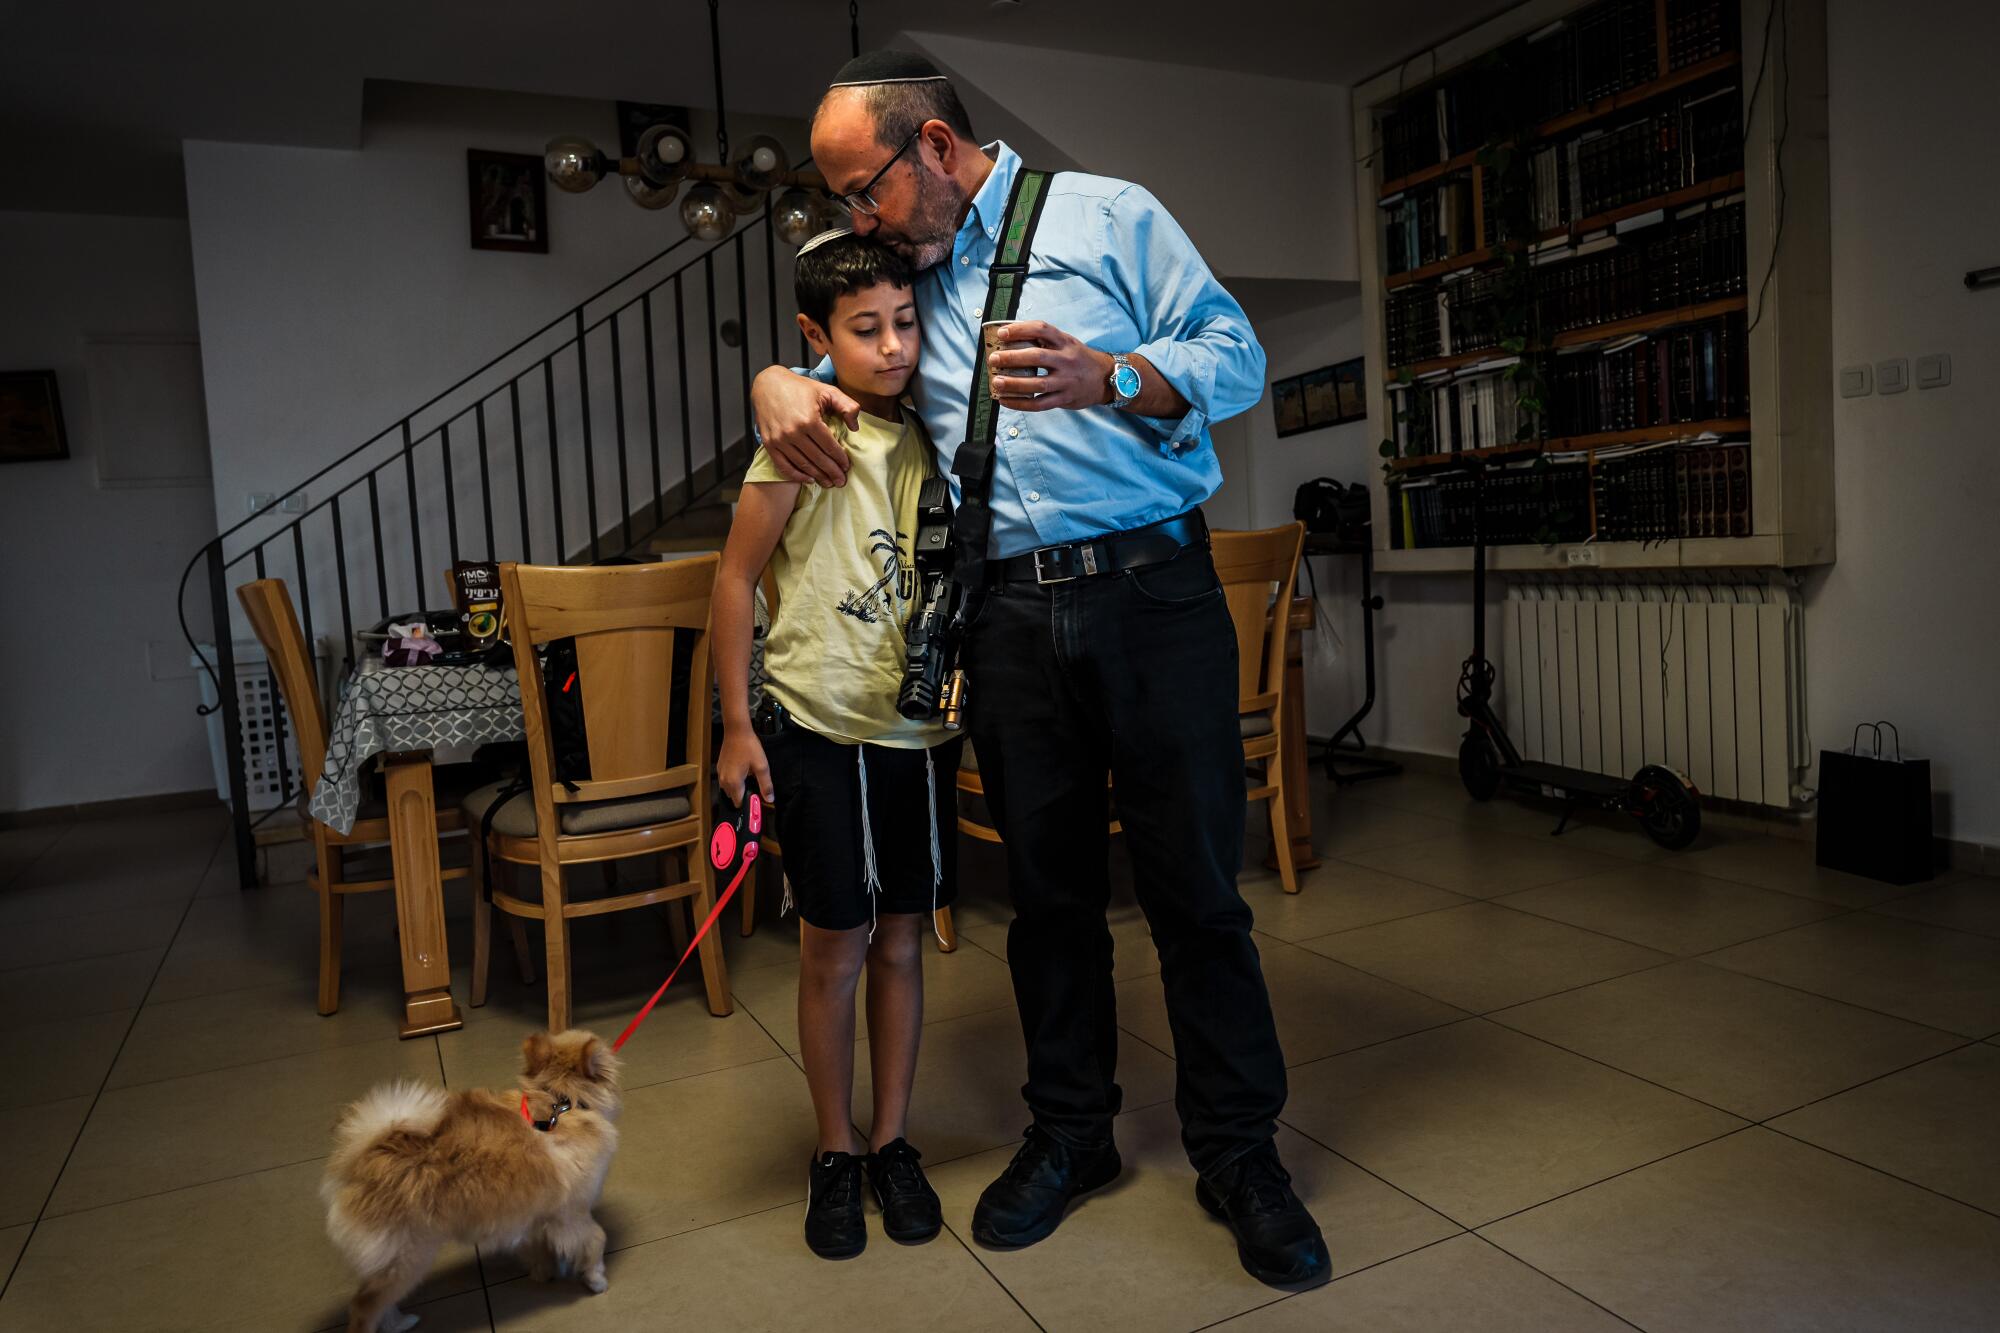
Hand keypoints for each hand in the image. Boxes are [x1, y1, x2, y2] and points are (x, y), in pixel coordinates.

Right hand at [716, 729, 774, 805]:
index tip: (756, 797)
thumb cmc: (749, 748)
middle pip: (733, 797)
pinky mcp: (719, 767)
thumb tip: (769, 799)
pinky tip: (742, 769)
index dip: (749, 802)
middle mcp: (724, 781)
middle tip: (754, 784)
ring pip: (729, 789)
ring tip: (748, 776)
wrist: (736, 731)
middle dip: (743, 794)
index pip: (739, 803)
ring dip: (738, 787)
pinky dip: (733, 779)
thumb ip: (765, 785)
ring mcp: (720, 774)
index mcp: (734, 783)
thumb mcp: (761, 766)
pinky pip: (726, 780)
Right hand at [751, 367, 858, 486]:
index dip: (840, 459)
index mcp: (809, 419)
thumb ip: (847, 405)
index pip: (829, 446)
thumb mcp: (827, 390)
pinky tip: (808, 479)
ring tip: (828, 483)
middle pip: (818, 459)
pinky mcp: (769, 444)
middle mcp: (793, 432)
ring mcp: (779, 439)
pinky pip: (783, 465)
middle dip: (832, 472)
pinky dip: (796, 476)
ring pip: (802, 465)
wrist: (768, 384)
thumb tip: (855, 427)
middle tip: (841, 481)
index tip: (847, 467)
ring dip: (817, 476)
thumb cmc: (800, 388)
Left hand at [987, 321, 1113, 412]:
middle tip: (994, 359)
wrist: (1105, 378)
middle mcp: (1067, 360)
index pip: (1042, 329)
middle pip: (1037, 357)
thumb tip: (1010, 341)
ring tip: (996, 382)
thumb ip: (1045, 342)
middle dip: (1012, 358)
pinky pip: (1040, 404)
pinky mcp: (1065, 399)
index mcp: (1065, 342)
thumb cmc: (1078, 359)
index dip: (1020, 330)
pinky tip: (1005, 400)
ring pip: (1037, 383)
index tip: (1002, 333)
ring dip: (1014, 383)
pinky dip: (1020, 403)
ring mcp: (1066, 381)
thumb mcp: (1067, 343)